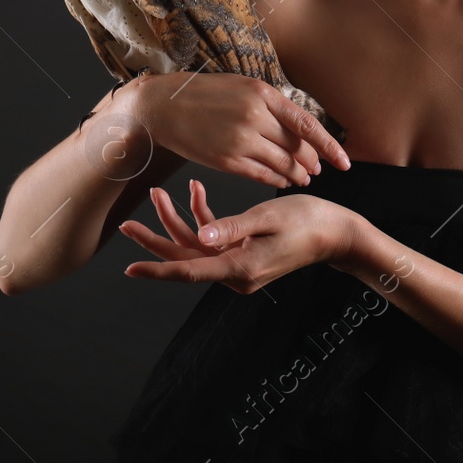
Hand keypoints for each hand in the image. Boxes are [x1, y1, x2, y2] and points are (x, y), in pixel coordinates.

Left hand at [118, 178, 358, 293]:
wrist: (336, 233)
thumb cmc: (309, 221)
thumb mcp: (269, 218)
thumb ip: (232, 228)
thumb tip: (200, 238)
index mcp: (239, 267)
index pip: (189, 271)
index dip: (158, 269)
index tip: (130, 268)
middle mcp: (235, 272)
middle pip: (185, 259)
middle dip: (156, 239)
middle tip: (125, 225)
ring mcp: (239, 264)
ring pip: (196, 246)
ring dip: (178, 220)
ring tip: (159, 192)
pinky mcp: (244, 253)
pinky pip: (214, 239)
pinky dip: (204, 216)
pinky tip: (196, 190)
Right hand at [120, 71, 350, 188]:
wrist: (164, 107)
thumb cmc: (204, 93)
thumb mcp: (242, 86)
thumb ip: (270, 104)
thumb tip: (298, 126)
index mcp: (263, 94)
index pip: (308, 125)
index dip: (330, 146)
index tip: (345, 161)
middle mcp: (255, 117)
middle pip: (297, 148)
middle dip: (312, 161)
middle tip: (320, 169)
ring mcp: (241, 141)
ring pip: (282, 165)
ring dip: (297, 174)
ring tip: (304, 178)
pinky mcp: (227, 160)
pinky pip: (262, 176)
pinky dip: (276, 180)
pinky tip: (282, 181)